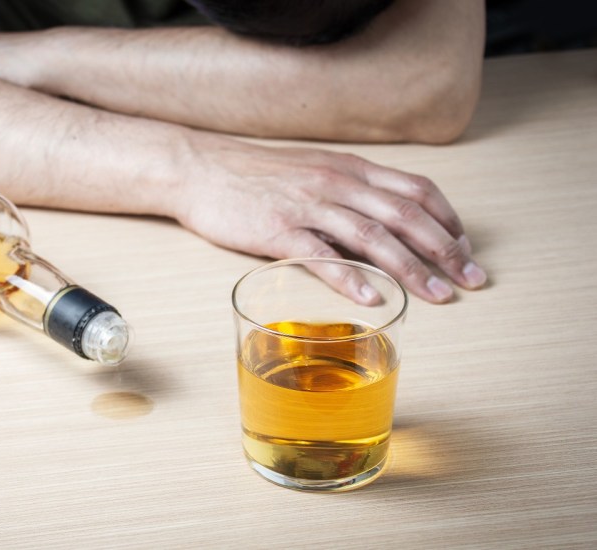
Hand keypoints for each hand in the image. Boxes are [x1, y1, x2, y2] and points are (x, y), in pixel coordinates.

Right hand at [177, 139, 486, 303]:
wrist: (200, 168)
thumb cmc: (255, 174)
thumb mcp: (312, 169)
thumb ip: (349, 187)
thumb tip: (383, 215)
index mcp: (348, 168)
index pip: (415, 189)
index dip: (448, 219)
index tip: (465, 247)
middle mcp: (337, 183)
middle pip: (405, 216)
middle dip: (445, 250)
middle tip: (472, 280)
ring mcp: (308, 206)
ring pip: (373, 238)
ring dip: (411, 269)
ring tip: (438, 296)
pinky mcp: (279, 231)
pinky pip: (323, 256)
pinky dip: (352, 279)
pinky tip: (375, 298)